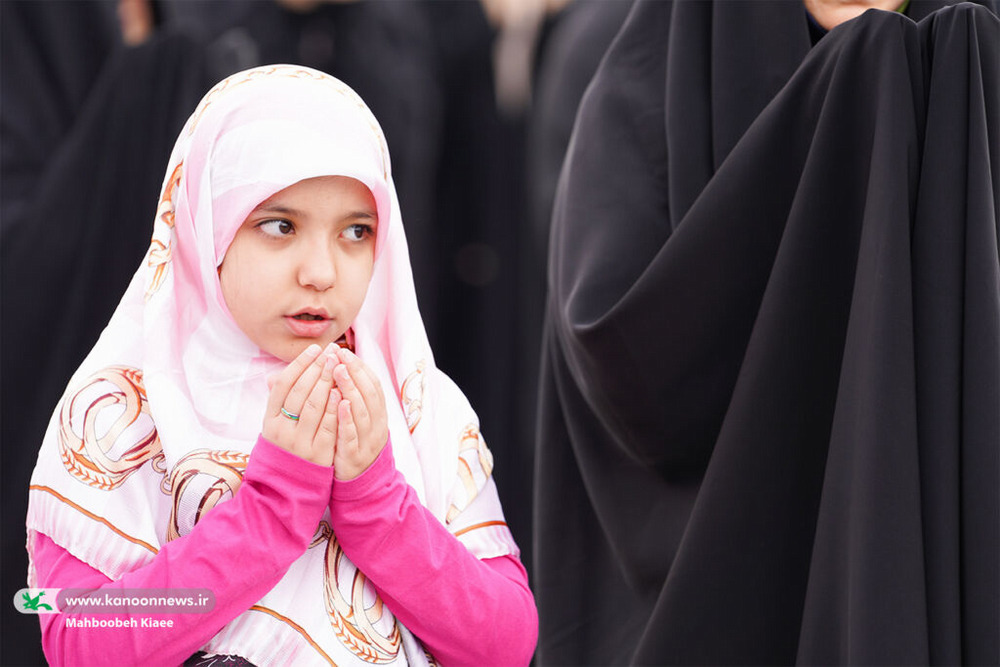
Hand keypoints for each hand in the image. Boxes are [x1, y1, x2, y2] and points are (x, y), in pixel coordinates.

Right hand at [263, 343, 338, 466]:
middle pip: (300, 392)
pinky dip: (335, 407)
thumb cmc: (284, 448)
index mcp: (270, 420)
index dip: (299, 364)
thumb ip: (279, 402)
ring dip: (327, 382)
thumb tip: (275, 375)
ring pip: (314, 406)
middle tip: (331, 351)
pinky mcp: (317, 454)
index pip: (283, 385)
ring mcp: (299, 443)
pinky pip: (328, 426)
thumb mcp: (276, 426)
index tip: (314, 349)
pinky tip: (342, 392)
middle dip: (317, 368)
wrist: (286, 487)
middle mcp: (282, 430)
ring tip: (338, 364)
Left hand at [331, 347, 388, 479]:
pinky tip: (340, 404)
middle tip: (339, 355)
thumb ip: (348, 397)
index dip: (360, 368)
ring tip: (337, 371)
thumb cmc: (352, 445)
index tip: (344, 352)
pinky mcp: (355, 455)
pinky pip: (352, 435)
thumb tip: (333, 369)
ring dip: (350, 388)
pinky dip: (347, 418)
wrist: (361, 484)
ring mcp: (368, 440)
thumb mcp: (356, 421)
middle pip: (369, 393)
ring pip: (362, 411)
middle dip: (354, 372)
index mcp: (378, 414)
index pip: (373, 385)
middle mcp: (377, 425)